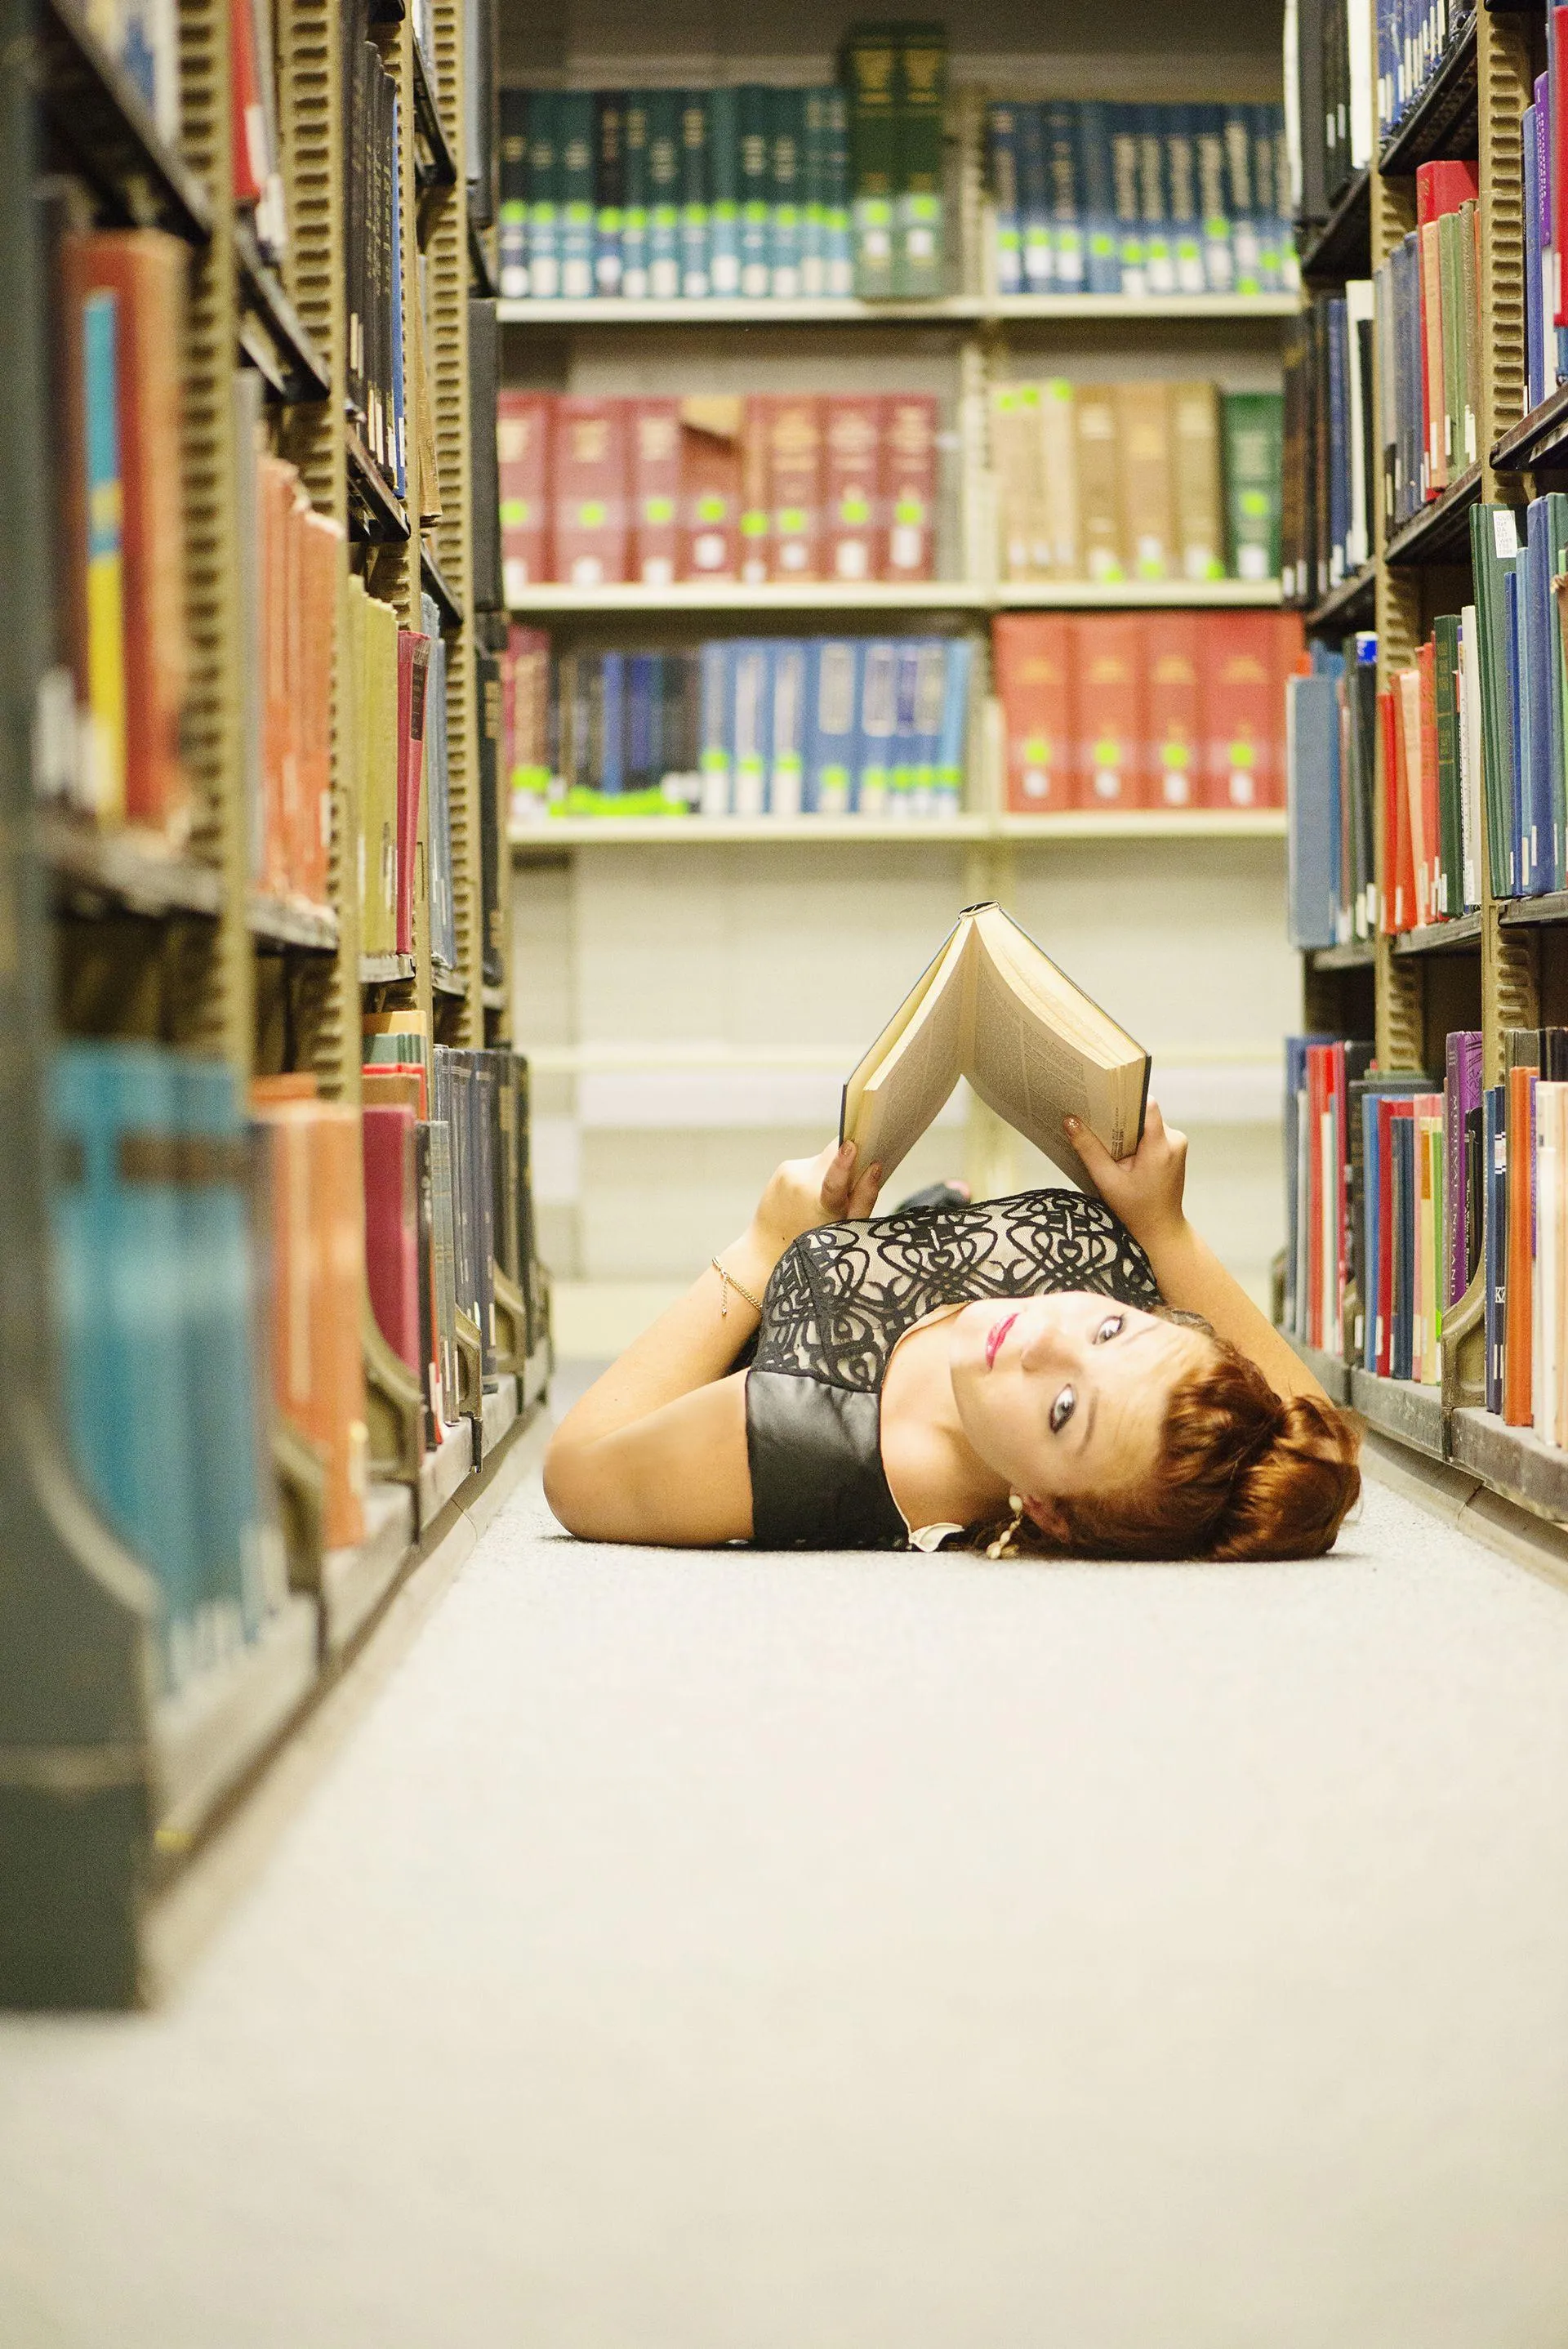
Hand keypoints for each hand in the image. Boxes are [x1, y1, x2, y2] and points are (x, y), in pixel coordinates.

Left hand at [747, 1139, 882, 1264]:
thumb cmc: (814, 1246)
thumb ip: (864, 1200)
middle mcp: (801, 1185)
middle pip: (835, 1154)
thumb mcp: (846, 1231)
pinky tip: (807, 1198)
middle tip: (849, 1185)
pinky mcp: (783, 1168)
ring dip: (830, 1172)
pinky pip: (810, 1165)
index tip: (851, 1146)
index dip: (844, 1163)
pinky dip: (815, 1176)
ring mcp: (789, 1173)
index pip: (833, 1181)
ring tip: (821, 1201)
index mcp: (821, 1207)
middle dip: (849, 1162)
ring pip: (824, 1160)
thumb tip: (875, 1167)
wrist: (768, 1249)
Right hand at [1066, 1100, 1187, 1250]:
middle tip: (1095, 1122)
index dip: (1125, 1098)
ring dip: (1126, 1131)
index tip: (1102, 1099)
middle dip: (1120, 1119)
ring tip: (1106, 1142)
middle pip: (1143, 1114)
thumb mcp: (1107, 1180)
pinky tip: (1119, 1153)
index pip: (1147, 1105)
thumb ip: (1088, 1149)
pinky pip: (1150, 1134)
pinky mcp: (1173, 1149)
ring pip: (1145, 1124)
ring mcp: (1176, 1144)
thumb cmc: (1135, 1210)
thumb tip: (1070, 1121)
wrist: (1160, 1230)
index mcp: (1161, 1146)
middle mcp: (1174, 1140)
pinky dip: (1133, 1140)